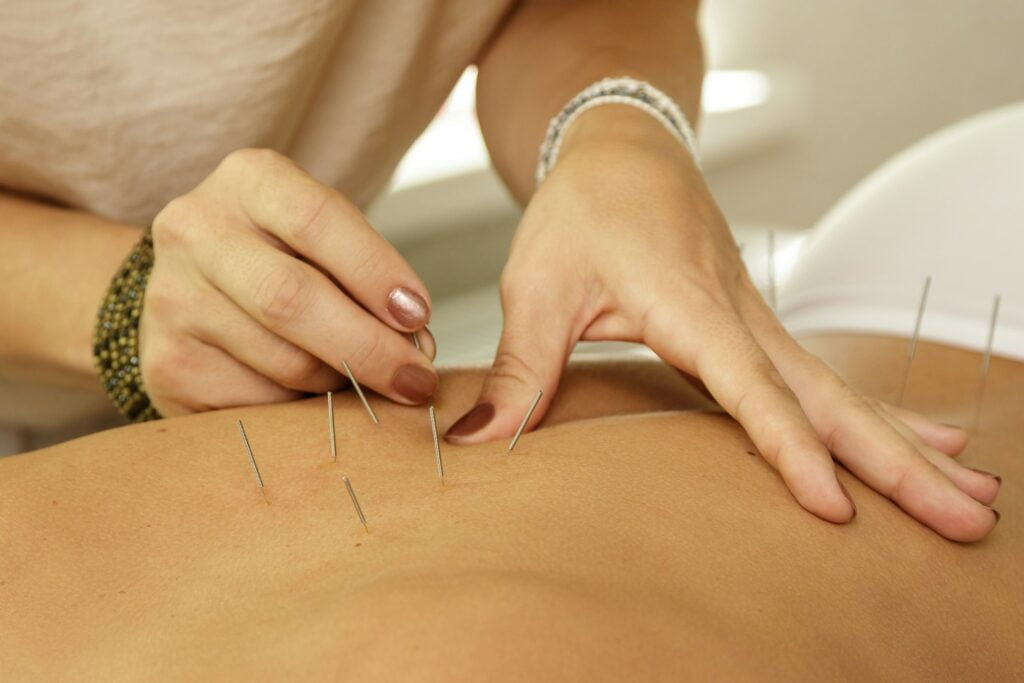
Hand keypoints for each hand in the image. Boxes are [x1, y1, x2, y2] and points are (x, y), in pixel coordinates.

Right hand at [141, 148, 436, 415]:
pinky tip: (313, 397)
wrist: (186, 288)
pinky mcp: (169, 365)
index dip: (374, 272)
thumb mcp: (322, 239)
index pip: (317, 220)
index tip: (418, 316)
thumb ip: (367, 279)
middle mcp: (197, 231)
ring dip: (342, 384)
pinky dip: (302, 409)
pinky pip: (258, 403)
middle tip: (416, 379)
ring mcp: (173, 299)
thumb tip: (414, 350)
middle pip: (291, 298)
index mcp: (249, 181)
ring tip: (366, 383)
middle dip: (368, 348)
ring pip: (281, 361)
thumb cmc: (282, 258)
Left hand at [445, 110, 999, 541]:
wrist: (623, 149)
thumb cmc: (583, 210)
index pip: (751, 389)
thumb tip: (475, 444)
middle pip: (830, 397)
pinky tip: (923, 442)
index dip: (789, 449)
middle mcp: (741, 317)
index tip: (835, 505)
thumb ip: (520, 369)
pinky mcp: (757, 327)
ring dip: (905, 445)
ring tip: (970, 498)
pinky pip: (826, 379)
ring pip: (842, 390)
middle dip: (896, 462)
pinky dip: (876, 415)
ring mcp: (759, 321)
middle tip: (965, 517)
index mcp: (691, 306)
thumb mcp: (539, 287)